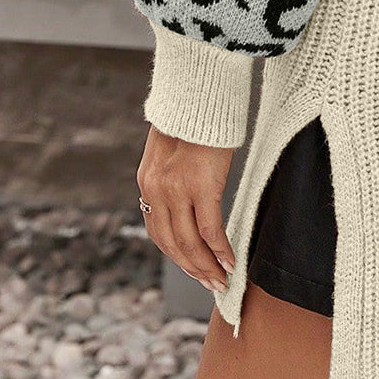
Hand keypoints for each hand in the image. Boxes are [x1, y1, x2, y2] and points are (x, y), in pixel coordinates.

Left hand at [136, 125, 236, 294]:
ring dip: (206, 266)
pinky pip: (211, 229)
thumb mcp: (168, 150)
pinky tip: (231, 261)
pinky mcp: (203, 186)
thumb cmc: (190, 117)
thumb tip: (185, 196)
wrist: (197, 95)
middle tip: (210, 284)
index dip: (176, 255)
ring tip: (221, 280)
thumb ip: (171, 176)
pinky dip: (221, 249)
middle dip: (192, 269)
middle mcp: (157, 192)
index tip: (193, 268)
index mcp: (148, 184)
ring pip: (190, 243)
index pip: (158, 232)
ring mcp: (178, 191)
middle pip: (173, 244)